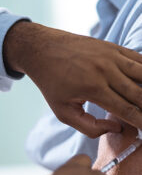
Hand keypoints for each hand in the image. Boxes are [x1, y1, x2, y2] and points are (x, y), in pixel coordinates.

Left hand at [3, 22, 141, 137]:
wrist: (42, 49)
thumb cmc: (52, 82)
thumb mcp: (63, 111)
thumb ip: (89, 127)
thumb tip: (116, 128)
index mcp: (93, 88)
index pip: (127, 110)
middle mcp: (106, 70)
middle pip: (140, 94)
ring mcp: (111, 56)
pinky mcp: (112, 47)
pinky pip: (138, 58)